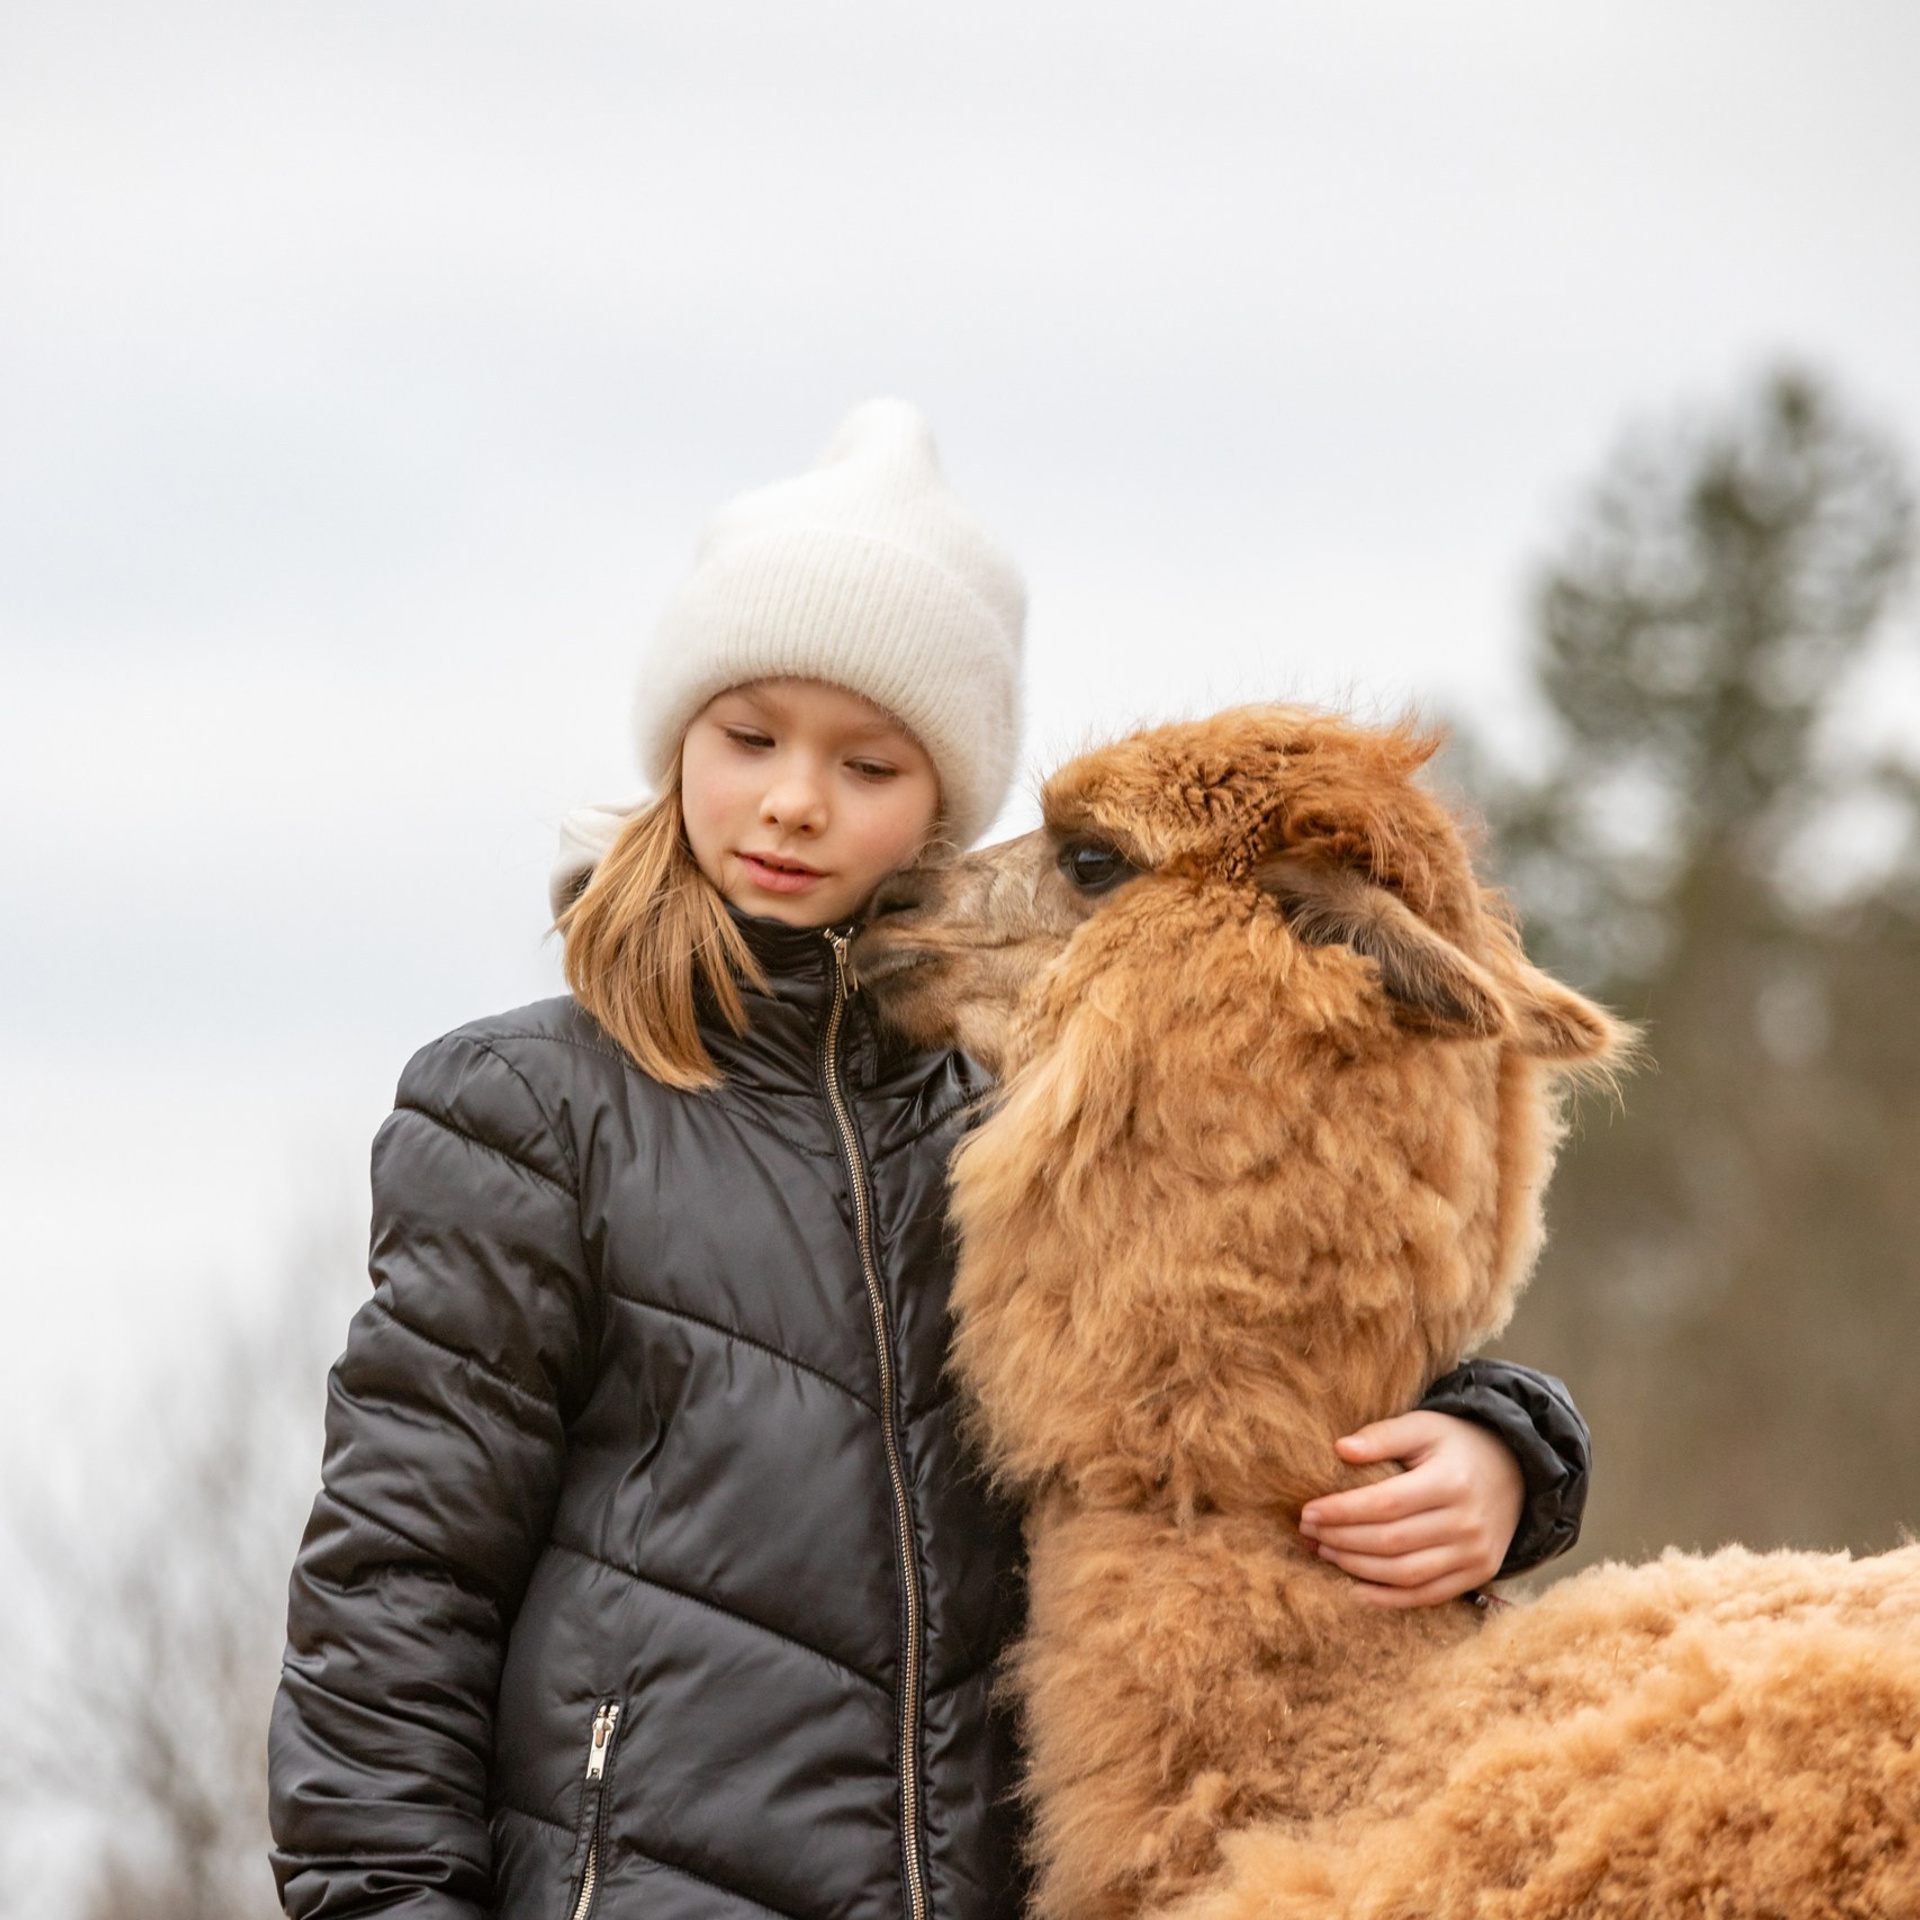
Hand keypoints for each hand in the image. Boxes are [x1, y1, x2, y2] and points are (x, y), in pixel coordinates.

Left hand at [1297, 1411, 1523, 1608]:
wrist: (1514, 1470)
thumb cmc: (1455, 1445)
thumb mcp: (1423, 1426)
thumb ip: (1383, 1436)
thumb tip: (1341, 1449)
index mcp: (1451, 1481)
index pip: (1386, 1503)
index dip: (1343, 1511)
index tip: (1309, 1511)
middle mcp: (1467, 1522)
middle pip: (1392, 1542)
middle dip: (1342, 1540)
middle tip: (1309, 1532)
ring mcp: (1475, 1553)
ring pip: (1406, 1573)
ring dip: (1357, 1568)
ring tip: (1324, 1553)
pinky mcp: (1478, 1573)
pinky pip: (1428, 1594)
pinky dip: (1389, 1597)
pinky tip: (1355, 1588)